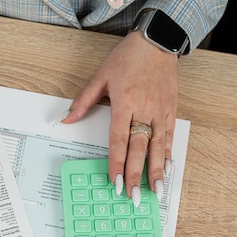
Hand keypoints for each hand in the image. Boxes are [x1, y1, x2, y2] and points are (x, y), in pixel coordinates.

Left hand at [61, 31, 177, 203]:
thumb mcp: (100, 76)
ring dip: (156, 170)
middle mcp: (144, 108)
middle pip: (139, 147)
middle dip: (136, 174)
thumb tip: (65, 119)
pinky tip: (167, 168)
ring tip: (156, 190)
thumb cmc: (127, 57)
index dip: (116, 162)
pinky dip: (168, 153)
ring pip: (158, 145)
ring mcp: (160, 109)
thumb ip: (83, 101)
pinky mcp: (171, 108)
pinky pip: (170, 135)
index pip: (118, 139)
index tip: (115, 181)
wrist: (157, 40)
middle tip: (134, 195)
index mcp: (124, 102)